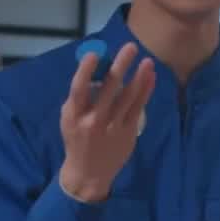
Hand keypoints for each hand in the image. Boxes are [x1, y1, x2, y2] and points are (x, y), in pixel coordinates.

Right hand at [58, 42, 155, 202]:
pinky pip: (138, 107)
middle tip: (131, 47)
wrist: (88, 173)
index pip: (79, 89)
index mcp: (74, 115)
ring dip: (139, 76)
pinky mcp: (127, 133)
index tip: (95, 54)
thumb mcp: (69, 119)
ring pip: (128, 97)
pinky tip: (150, 77)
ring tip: (146, 61)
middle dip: (121, 66)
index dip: (85, 71)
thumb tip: (96, 70)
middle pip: (108, 88)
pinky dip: (145, 90)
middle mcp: (93, 121)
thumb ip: (80, 98)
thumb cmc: (77, 139)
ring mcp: (112, 127)